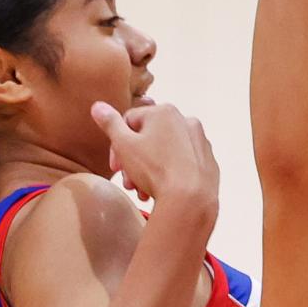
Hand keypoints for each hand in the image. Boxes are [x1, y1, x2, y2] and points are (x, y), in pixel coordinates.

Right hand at [90, 99, 220, 211]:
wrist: (191, 200)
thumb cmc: (155, 170)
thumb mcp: (124, 145)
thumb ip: (110, 123)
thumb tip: (98, 106)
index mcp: (165, 112)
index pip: (130, 122)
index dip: (117, 146)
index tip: (115, 167)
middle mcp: (186, 122)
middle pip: (149, 139)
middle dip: (133, 162)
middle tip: (128, 183)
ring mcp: (201, 142)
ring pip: (166, 154)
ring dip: (149, 172)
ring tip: (143, 192)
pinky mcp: (209, 163)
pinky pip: (183, 166)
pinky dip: (171, 176)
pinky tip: (162, 192)